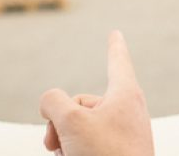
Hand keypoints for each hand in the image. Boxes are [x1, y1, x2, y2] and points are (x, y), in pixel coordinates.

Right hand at [40, 32, 153, 155]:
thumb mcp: (70, 120)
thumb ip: (53, 101)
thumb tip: (51, 105)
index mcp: (125, 94)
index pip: (116, 61)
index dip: (113, 46)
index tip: (116, 34)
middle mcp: (127, 113)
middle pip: (82, 103)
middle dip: (61, 121)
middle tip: (59, 142)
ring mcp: (122, 136)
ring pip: (80, 128)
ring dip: (65, 142)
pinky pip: (86, 147)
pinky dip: (74, 154)